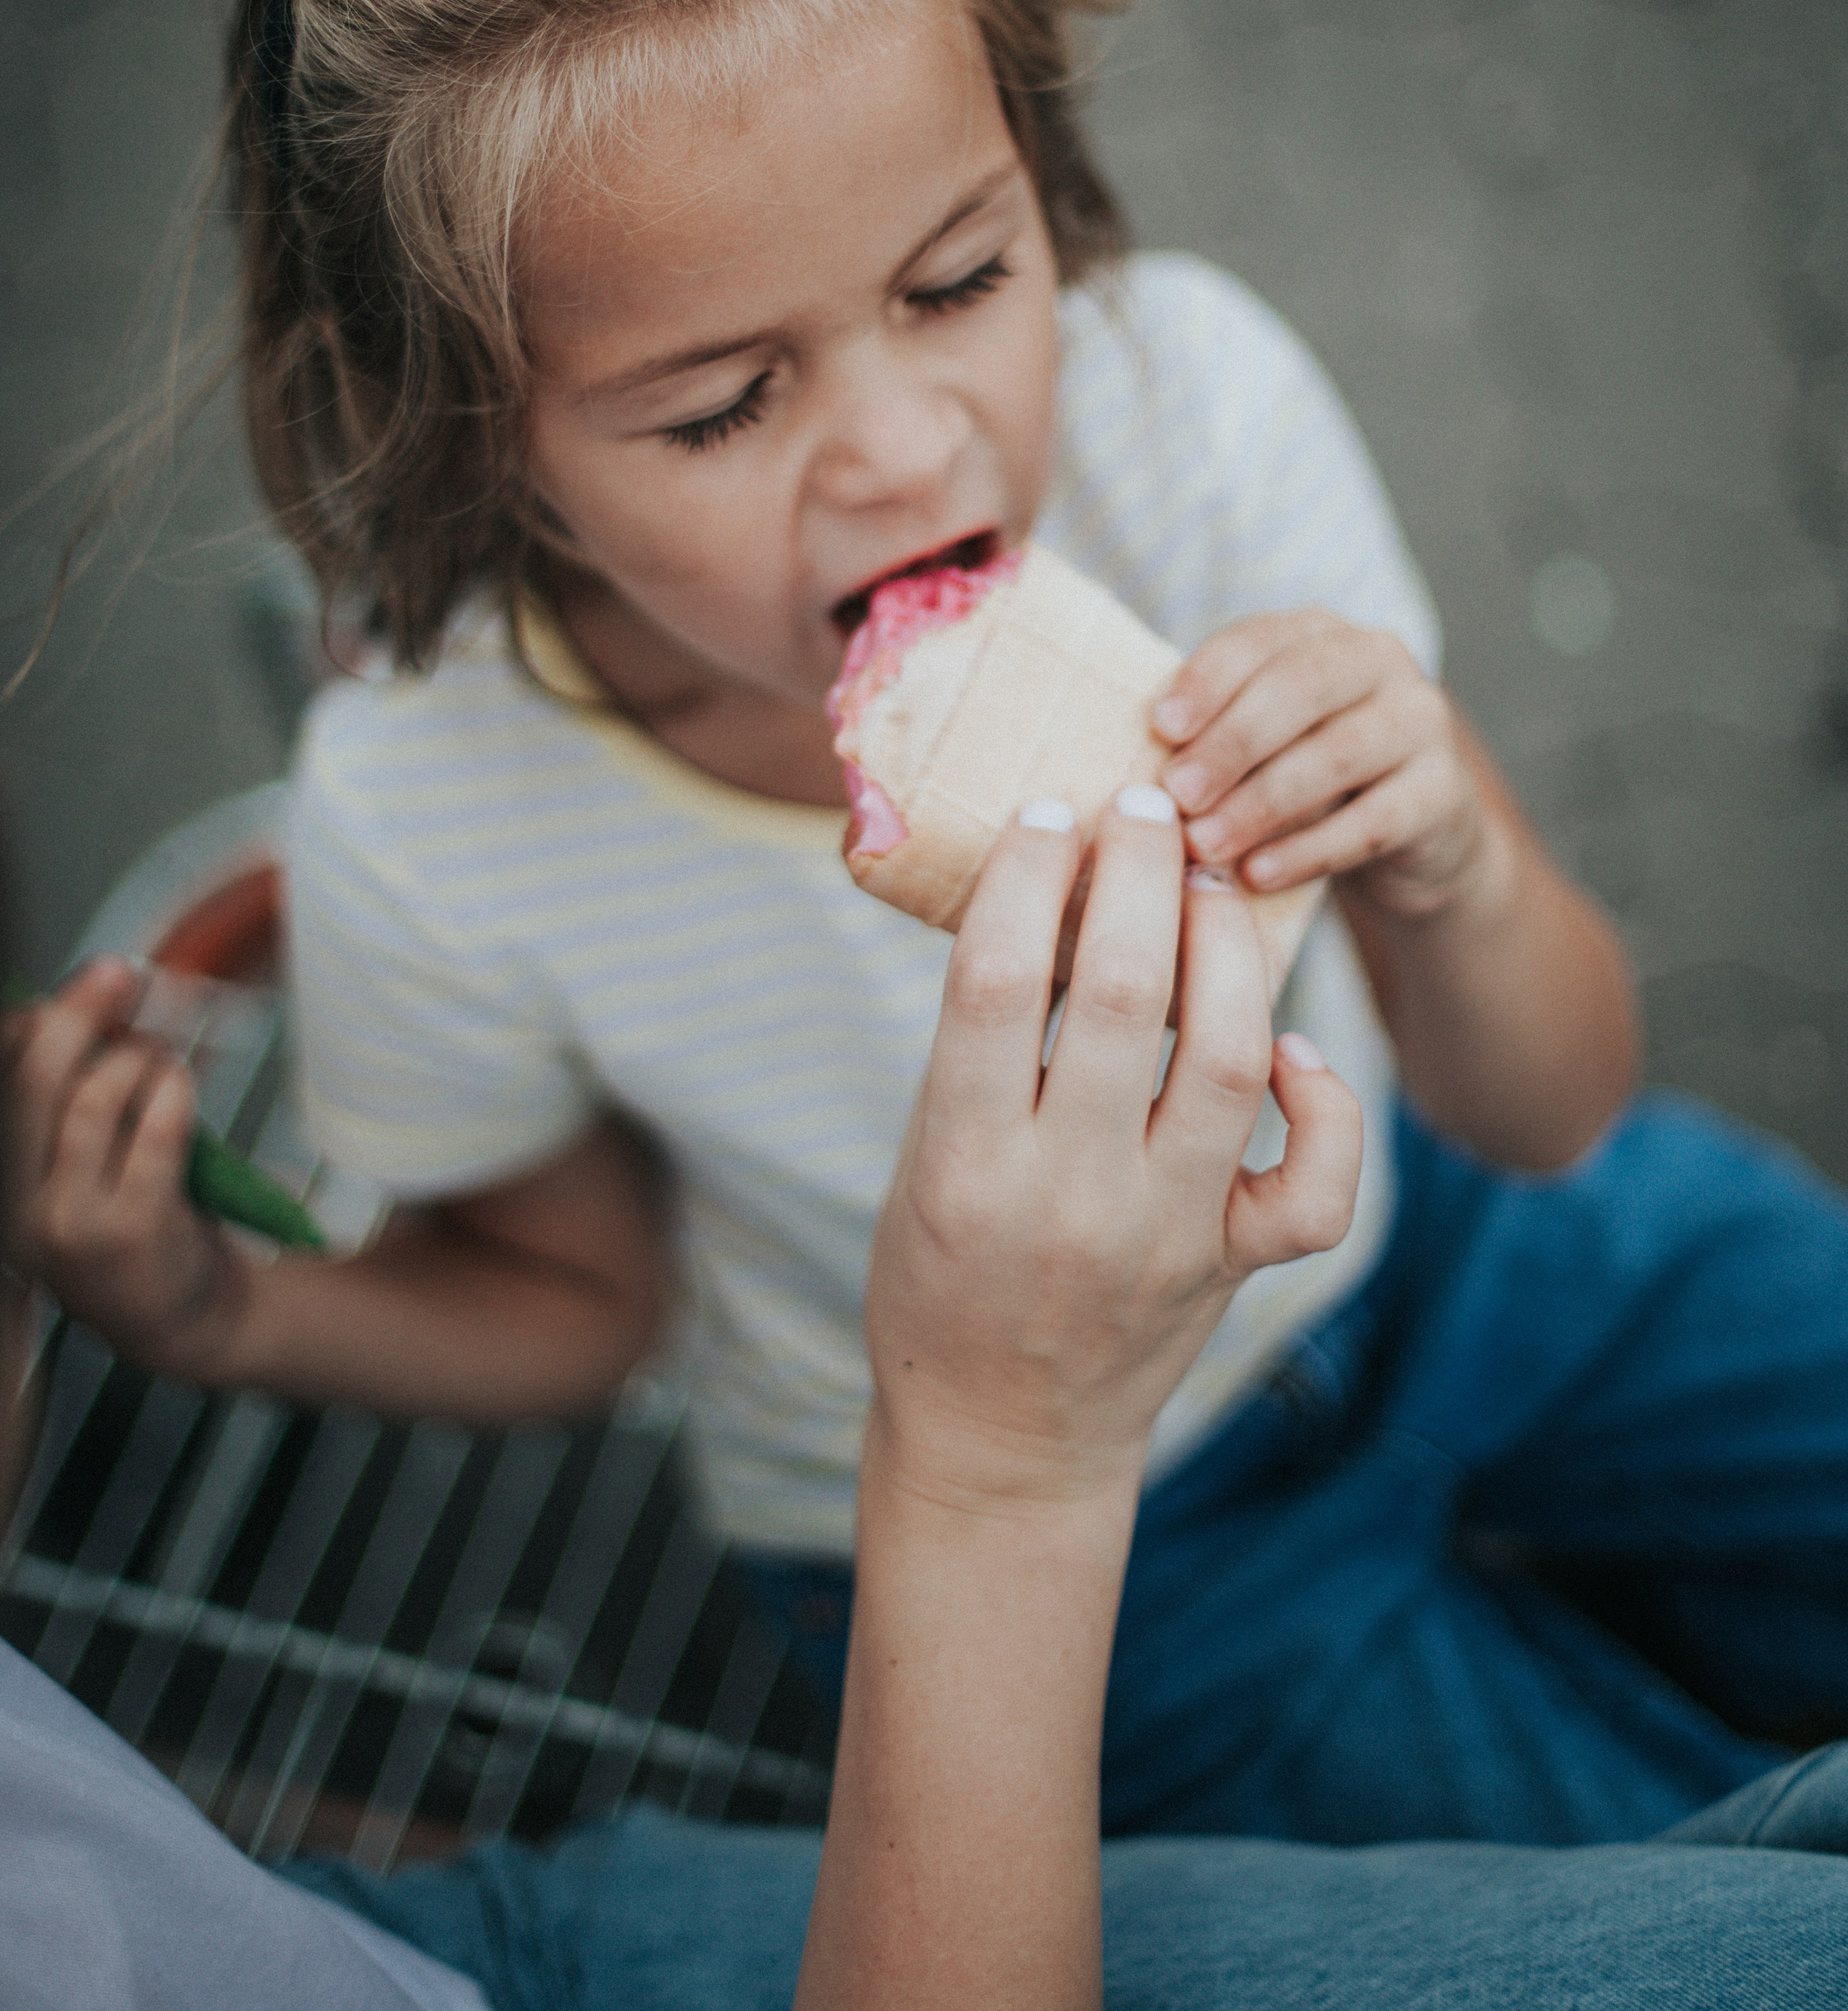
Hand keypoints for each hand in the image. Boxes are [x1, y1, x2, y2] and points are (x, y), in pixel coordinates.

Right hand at [4, 958, 244, 1367]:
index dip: (23, 1027)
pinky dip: (173, 1090)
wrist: (182, 1317)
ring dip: (139, 1058)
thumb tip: (52, 1010)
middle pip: (34, 1083)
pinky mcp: (131, 1229)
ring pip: (95, 1100)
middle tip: (118, 976)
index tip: (63, 989)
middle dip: (78, 1014)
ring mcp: (70, 1224)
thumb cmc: (133, 1221)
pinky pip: (155, 1129)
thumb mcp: (79, 1164)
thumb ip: (64, 1096)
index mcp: (1, 1185)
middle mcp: (18, 1209)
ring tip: (160, 1060)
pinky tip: (180, 1086)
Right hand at [865, 791, 1362, 1513]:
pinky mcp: (1233, 1267)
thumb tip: (1041, 896)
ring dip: (1226, 951)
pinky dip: (1323, 1101)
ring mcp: (1164, 1235)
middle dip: (1137, 874)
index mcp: (965, 1164)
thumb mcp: (926, 1162)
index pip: (992, 981)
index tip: (1046, 809)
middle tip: (1146, 804)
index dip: (1023, 874)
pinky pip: (1315, 1183)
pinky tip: (1286, 1045)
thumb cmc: (941, 1281)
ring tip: (1210, 885)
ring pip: (1227, 1061)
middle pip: (1119, 996)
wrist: (1001, 1444)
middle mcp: (1070, 1196)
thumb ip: (978, 1053)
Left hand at [1153, 610, 1489, 919]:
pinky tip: (1257, 876)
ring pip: (1338, 754)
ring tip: (1205, 844)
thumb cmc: (1306, 779)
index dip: (1208, 679)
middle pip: (1301, 688)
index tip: (1160, 727)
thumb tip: (1139, 768)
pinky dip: (1308, 851)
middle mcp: (1379, 661)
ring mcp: (1421, 722)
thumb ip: (1213, 734)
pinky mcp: (1445, 793)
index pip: (1260, 639)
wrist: (1409, 834)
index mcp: (1320, 633)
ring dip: (1261, 802)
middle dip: (1231, 742)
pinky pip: (1372, 822)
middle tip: (1176, 794)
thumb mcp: (1262, 743)